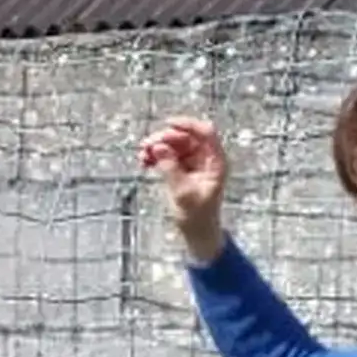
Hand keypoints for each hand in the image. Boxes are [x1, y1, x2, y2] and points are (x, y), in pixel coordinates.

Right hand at [136, 116, 227, 262]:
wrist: (196, 232)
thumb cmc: (197, 216)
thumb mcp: (183, 194)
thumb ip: (171, 169)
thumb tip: (158, 147)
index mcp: (214, 161)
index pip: (205, 133)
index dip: (188, 125)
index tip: (168, 124)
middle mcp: (205, 158)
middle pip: (185, 137)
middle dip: (165, 138)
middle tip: (146, 146)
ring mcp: (192, 162)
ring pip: (173, 145)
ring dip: (156, 147)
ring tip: (141, 155)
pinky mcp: (180, 168)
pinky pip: (166, 155)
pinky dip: (155, 156)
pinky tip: (143, 162)